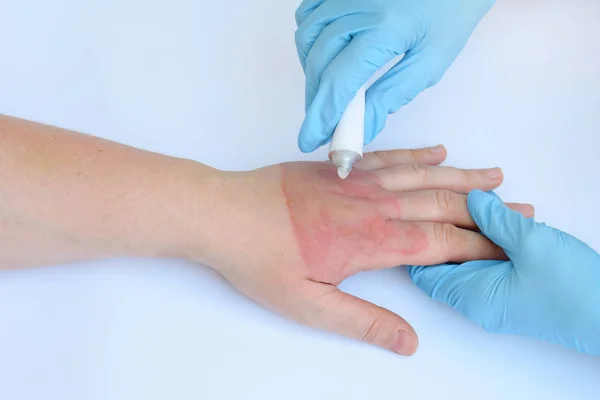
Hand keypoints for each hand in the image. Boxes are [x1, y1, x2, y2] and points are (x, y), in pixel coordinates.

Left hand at [204, 146, 529, 354]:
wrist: (221, 214)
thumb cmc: (258, 258)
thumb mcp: (308, 305)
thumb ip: (362, 321)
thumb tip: (407, 341)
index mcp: (370, 241)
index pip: (439, 244)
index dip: (478, 246)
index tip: (507, 247)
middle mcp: (372, 206)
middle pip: (441, 205)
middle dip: (485, 210)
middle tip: (520, 210)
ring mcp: (358, 181)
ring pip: (423, 176)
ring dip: (462, 178)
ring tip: (494, 177)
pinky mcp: (340, 167)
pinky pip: (390, 157)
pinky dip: (418, 155)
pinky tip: (438, 153)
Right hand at [294, 0, 495, 151]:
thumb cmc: (450, 14)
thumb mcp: (430, 62)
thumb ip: (392, 96)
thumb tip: (363, 129)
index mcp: (386, 28)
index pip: (340, 81)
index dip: (323, 115)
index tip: (311, 139)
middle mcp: (358, 5)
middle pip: (319, 64)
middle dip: (317, 100)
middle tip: (324, 123)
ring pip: (307, 38)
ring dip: (312, 70)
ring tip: (329, 88)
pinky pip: (307, 13)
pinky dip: (310, 38)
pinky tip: (326, 53)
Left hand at [409, 190, 599, 354]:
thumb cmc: (575, 291)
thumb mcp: (533, 245)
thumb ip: (496, 220)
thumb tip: (472, 199)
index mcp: (471, 293)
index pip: (423, 267)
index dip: (419, 237)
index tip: (419, 211)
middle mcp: (475, 301)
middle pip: (440, 262)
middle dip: (441, 230)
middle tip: (443, 199)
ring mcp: (492, 300)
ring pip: (463, 262)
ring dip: (466, 234)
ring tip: (472, 203)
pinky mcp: (509, 295)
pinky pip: (482, 266)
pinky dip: (482, 243)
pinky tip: (494, 223)